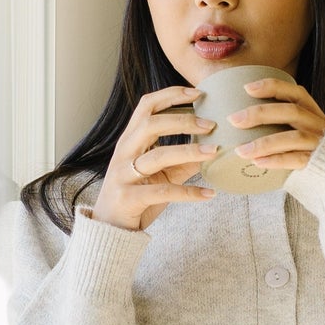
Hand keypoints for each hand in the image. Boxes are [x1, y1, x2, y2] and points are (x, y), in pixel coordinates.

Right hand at [91, 85, 219, 229]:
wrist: (110, 231)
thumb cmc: (136, 200)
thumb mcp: (162, 177)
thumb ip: (182, 163)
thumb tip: (212, 149)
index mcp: (130, 141)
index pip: (147, 107)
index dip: (171, 96)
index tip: (198, 93)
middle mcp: (124, 153)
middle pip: (151, 124)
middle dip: (182, 120)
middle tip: (210, 124)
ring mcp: (124, 175)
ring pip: (158, 156)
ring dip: (189, 152)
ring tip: (214, 152)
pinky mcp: (129, 198)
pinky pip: (163, 193)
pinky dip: (189, 193)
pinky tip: (209, 194)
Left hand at [228, 77, 324, 173]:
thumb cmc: (315, 155)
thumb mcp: (305, 133)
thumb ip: (286, 124)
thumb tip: (248, 119)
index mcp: (315, 114)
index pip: (296, 93)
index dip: (273, 87)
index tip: (247, 88)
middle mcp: (319, 126)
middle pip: (291, 112)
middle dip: (260, 114)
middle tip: (234, 120)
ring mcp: (320, 145)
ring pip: (292, 137)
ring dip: (264, 143)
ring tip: (240, 151)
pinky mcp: (318, 164)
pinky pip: (296, 160)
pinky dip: (275, 160)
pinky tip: (257, 162)